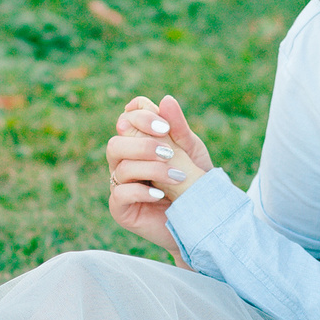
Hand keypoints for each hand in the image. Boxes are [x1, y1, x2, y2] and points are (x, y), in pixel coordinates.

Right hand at [104, 94, 213, 255]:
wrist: (202, 220)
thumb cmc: (195, 182)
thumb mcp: (191, 151)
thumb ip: (177, 128)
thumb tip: (165, 99)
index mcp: (139, 141)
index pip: (128, 117)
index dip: (141, 116)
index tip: (164, 126)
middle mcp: (125, 160)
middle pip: (116, 141)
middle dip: (143, 144)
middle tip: (168, 152)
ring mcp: (120, 184)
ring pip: (120, 165)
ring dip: (150, 168)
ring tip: (177, 176)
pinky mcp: (121, 208)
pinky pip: (120, 193)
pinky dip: (141, 191)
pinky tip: (160, 194)